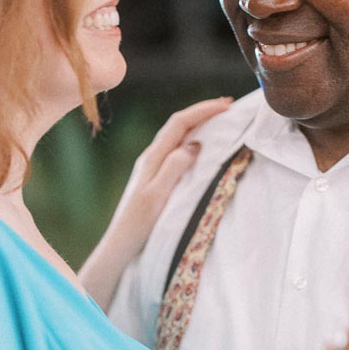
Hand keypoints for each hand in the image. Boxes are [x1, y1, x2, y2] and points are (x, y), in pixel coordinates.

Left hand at [79, 96, 231, 309]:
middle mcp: (152, 158)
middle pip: (178, 125)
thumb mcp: (158, 196)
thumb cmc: (138, 224)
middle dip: (203, 112)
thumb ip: (174, 167)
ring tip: (219, 120)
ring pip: (177, 137)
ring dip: (198, 124)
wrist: (120, 245)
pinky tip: (201, 146)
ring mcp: (152, 167)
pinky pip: (176, 150)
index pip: (179, 123)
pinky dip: (193, 140)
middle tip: (228, 106)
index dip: (203, 110)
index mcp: (153, 157)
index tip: (226, 105)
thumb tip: (195, 143)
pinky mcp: (155, 178)